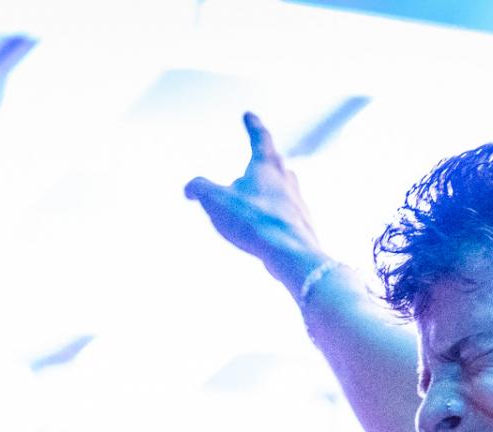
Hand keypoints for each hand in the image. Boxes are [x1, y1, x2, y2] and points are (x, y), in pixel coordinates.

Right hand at [185, 112, 329, 293]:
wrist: (291, 254)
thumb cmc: (254, 222)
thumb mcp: (215, 200)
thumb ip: (199, 188)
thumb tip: (189, 188)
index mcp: (267, 167)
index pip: (260, 138)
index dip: (253, 126)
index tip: (250, 115)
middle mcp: (287, 182)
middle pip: (278, 164)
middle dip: (267, 159)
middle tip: (263, 156)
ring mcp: (298, 204)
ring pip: (286, 189)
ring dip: (275, 188)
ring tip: (265, 193)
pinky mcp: (303, 227)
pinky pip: (288, 216)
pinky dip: (277, 215)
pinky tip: (270, 226)